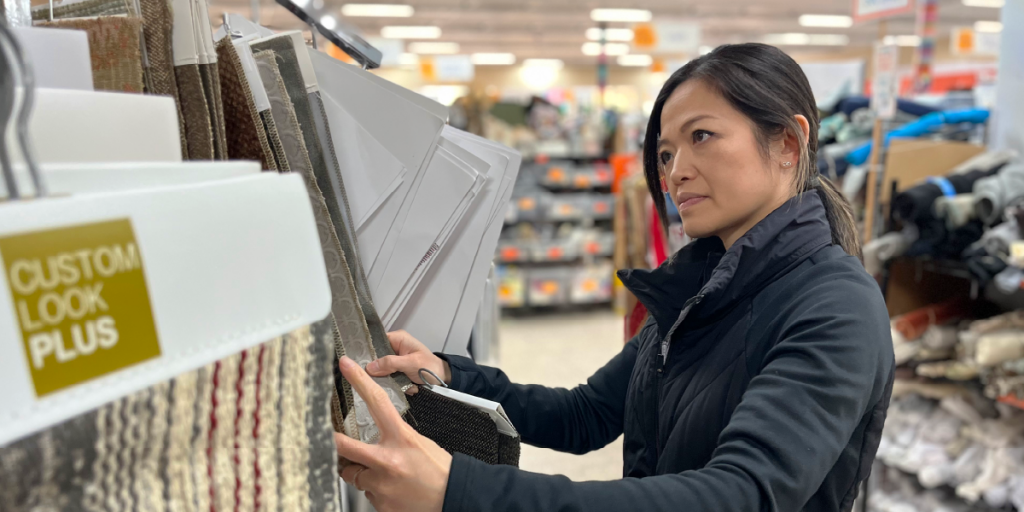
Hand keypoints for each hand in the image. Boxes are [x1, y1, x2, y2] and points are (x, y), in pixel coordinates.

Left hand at [336, 356, 451, 511]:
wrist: (454, 497)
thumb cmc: (441, 471)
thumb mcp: (420, 443)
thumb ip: (396, 438)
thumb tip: (377, 439)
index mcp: (401, 438)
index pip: (376, 402)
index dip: (359, 381)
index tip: (346, 366)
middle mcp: (387, 460)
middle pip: (344, 445)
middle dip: (334, 442)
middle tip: (330, 439)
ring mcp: (381, 484)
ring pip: (355, 475)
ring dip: (363, 473)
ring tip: (386, 476)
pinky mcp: (380, 503)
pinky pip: (367, 493)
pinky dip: (376, 491)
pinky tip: (393, 490)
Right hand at [366, 330, 450, 392]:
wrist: (442, 378)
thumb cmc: (429, 366)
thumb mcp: (410, 363)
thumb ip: (390, 363)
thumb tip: (369, 367)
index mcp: (397, 338)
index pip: (375, 341)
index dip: (367, 352)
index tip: (361, 365)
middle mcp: (393, 347)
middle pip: (376, 357)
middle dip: (378, 370)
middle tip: (380, 379)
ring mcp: (394, 360)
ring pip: (380, 369)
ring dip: (387, 379)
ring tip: (398, 384)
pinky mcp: (396, 371)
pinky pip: (387, 376)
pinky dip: (393, 383)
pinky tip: (404, 387)